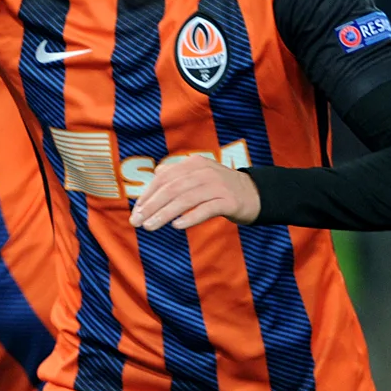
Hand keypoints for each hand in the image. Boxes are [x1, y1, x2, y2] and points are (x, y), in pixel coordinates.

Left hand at [128, 156, 259, 230]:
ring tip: (150, 226)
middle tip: (137, 222)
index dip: (148, 194)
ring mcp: (218, 186)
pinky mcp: (229, 201)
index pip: (164, 178)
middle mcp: (205, 171)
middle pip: (172, 188)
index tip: (136, 211)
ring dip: (165, 214)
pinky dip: (190, 217)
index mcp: (194, 163)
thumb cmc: (220, 188)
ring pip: (185, 199)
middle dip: (151, 206)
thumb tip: (155, 175)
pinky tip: (176, 226)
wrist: (255, 194)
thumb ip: (178, 175)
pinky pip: (206, 209)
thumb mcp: (199, 175)